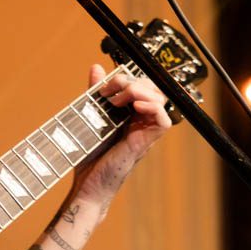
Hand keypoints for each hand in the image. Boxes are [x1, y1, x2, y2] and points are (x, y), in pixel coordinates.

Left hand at [71, 64, 171, 203]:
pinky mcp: (146, 142)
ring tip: (117, 101)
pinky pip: (164, 120)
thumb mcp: (89, 115)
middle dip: (132, 81)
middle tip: (110, 91)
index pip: (141, 85)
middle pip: (152, 88)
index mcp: (129, 112)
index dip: (126, 78)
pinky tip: (135, 106)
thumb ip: (95, 92)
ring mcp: (145, 131)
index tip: (104, 85)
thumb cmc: (89, 153)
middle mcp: (140, 120)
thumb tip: (97, 67)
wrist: (86, 181)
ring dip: (139, 92)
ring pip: (160, 99)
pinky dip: (153, 107)